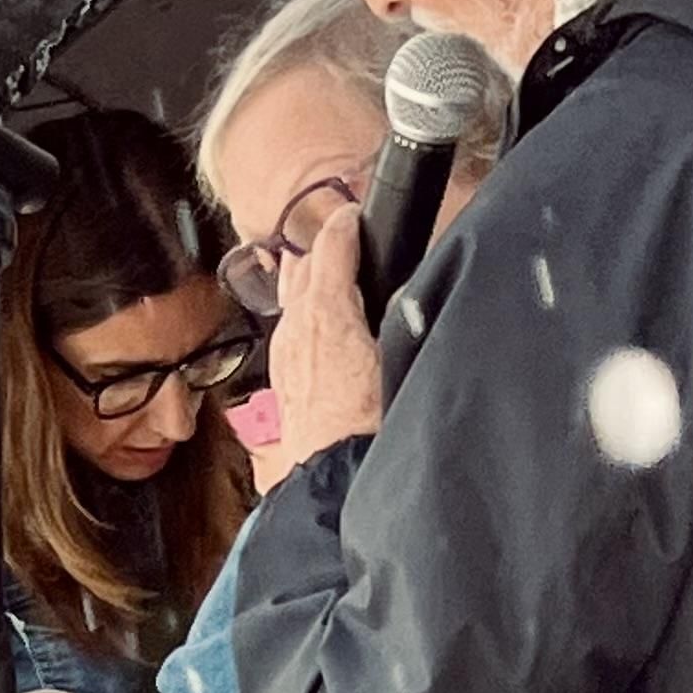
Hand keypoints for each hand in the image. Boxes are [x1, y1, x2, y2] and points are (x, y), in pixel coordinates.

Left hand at [269, 200, 384, 466]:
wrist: (334, 479)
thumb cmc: (369, 425)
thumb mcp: (397, 356)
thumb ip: (402, 314)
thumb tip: (410, 290)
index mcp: (325, 310)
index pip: (332, 245)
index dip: (346, 224)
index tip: (358, 213)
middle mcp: (296, 326)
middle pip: (304, 267)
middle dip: (322, 248)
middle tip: (343, 236)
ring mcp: (284, 354)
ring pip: (290, 299)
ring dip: (306, 280)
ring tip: (319, 269)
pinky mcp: (282, 382)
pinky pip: (288, 332)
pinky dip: (299, 316)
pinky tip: (310, 325)